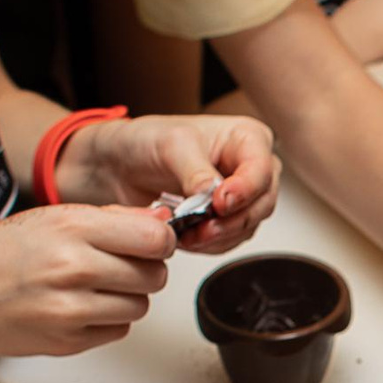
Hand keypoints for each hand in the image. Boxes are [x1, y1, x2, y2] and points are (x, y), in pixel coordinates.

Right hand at [0, 203, 173, 358]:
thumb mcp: (50, 218)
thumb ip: (108, 221)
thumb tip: (159, 222)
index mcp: (71, 228)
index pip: (155, 237)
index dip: (160, 240)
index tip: (149, 240)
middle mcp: (74, 269)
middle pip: (154, 275)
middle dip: (145, 269)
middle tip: (120, 264)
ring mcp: (72, 311)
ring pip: (141, 306)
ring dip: (127, 297)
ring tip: (94, 286)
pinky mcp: (68, 342)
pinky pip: (118, 330)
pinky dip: (108, 320)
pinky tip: (80, 307)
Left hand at [61, 114, 279, 254]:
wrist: (120, 166)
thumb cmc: (147, 142)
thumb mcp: (171, 145)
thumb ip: (196, 171)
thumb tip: (214, 194)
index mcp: (246, 138)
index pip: (262, 170)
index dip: (245, 190)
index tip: (220, 203)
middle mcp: (249, 167)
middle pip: (261, 203)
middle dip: (231, 220)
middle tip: (203, 227)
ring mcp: (240, 197)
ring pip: (247, 226)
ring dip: (218, 236)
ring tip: (187, 234)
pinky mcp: (225, 219)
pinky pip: (229, 240)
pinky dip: (209, 244)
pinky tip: (186, 237)